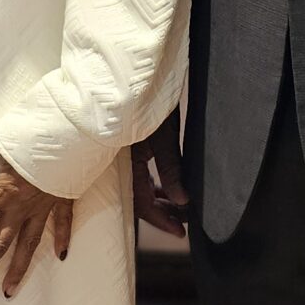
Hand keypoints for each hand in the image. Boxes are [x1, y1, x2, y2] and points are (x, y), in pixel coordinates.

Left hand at [0, 133, 73, 299]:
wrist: (79, 131)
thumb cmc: (38, 131)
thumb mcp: (0, 139)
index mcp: (3, 192)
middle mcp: (23, 207)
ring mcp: (45, 206)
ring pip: (29, 244)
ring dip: (17, 269)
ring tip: (8, 292)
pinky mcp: (65, 198)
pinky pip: (62, 223)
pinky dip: (61, 238)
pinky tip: (61, 255)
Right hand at [130, 108, 187, 238]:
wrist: (136, 72)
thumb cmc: (149, 99)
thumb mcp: (165, 137)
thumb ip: (171, 170)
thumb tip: (182, 201)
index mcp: (125, 162)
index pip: (142, 203)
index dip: (162, 220)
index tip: (180, 231)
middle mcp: (119, 162)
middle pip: (139, 199)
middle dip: (163, 213)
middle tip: (185, 221)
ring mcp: (121, 156)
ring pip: (139, 188)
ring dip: (159, 200)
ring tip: (180, 208)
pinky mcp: (126, 148)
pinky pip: (137, 175)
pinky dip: (152, 186)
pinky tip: (166, 190)